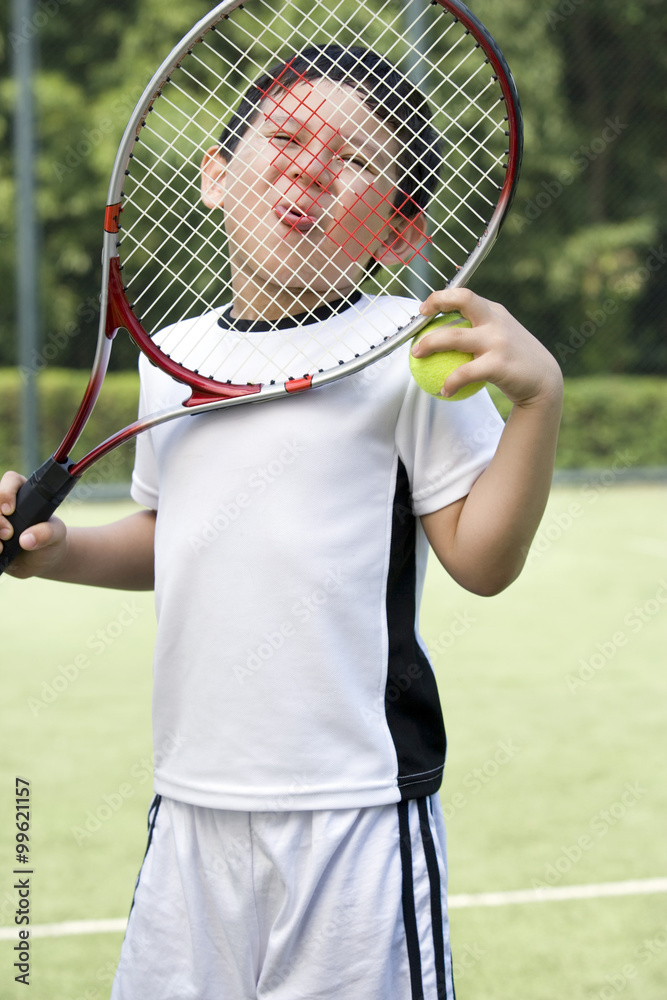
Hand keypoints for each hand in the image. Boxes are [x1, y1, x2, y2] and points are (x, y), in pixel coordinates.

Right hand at [0, 471, 67, 578]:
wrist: (42, 559)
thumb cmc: (51, 540)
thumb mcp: (56, 534)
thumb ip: (47, 533)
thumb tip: (26, 539)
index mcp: (24, 493)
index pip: (11, 480)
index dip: (6, 493)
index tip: (9, 511)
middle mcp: (5, 503)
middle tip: (8, 534)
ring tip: (1, 547)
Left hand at [413, 288, 562, 406]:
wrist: (544, 382)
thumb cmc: (514, 361)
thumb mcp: (500, 337)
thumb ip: (479, 330)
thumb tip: (443, 335)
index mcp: (494, 312)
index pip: (464, 295)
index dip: (441, 297)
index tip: (424, 309)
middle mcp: (496, 321)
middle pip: (462, 301)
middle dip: (435, 304)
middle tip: (417, 323)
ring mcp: (498, 341)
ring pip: (454, 338)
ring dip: (430, 345)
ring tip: (417, 356)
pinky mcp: (498, 363)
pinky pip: (464, 373)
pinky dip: (451, 382)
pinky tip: (444, 391)